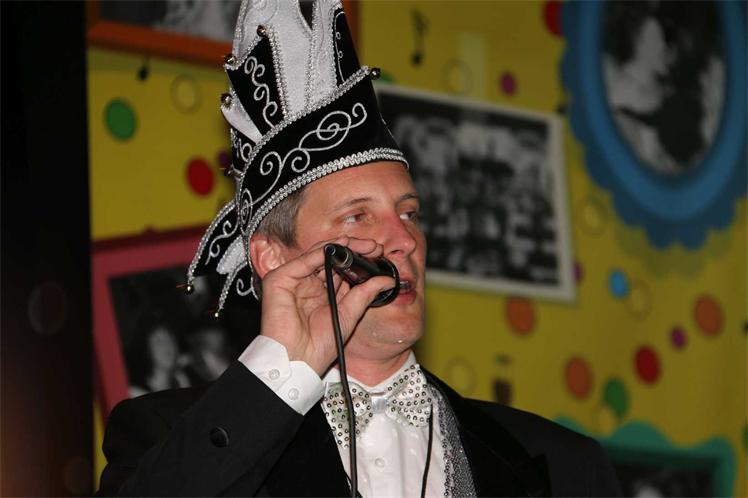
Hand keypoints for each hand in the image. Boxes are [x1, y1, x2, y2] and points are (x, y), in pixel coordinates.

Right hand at [258, 236, 395, 375]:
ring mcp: (294, 281)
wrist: (299, 360)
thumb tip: (387, 280)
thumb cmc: (319, 346)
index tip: (378, 255)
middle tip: (375, 247)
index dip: (359, 260)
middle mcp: (308, 285)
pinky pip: (304, 260)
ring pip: (319, 254)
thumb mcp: (349, 315)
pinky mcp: (279, 279)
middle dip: (354, 250)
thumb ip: (365, 294)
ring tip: (364, 246)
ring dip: (342, 247)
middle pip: (331, 259)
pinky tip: (341, 247)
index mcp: (323, 294)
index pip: (342, 269)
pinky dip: (323, 251)